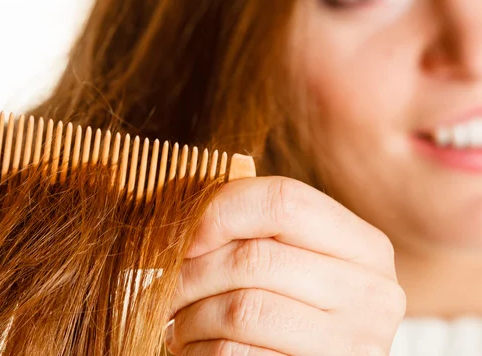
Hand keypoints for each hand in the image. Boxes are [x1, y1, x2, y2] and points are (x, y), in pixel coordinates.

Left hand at [166, 176, 405, 354]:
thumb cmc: (290, 312)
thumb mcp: (290, 262)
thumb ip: (255, 228)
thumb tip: (186, 207)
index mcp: (364, 246)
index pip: (285, 200)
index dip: (222, 211)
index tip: (186, 236)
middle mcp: (372, 293)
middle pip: (255, 258)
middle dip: (193, 273)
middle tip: (169, 286)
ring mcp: (353, 343)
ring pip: (242, 308)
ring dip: (192, 315)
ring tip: (181, 320)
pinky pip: (237, 353)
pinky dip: (202, 349)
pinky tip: (197, 346)